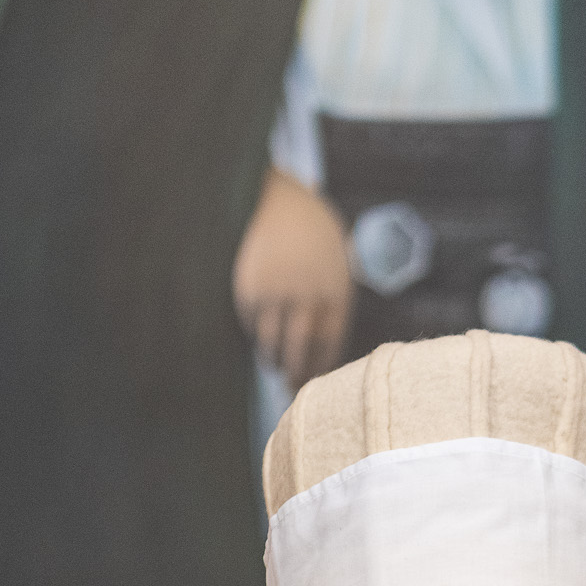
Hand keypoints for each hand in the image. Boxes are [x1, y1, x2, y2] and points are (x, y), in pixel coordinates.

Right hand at [232, 170, 352, 387]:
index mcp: (336, 292)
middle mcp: (308, 295)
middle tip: (291, 383)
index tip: (314, 379)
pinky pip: (252, 326)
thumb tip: (321, 356)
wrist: (279, 201)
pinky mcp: (250, 290)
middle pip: (300, 351)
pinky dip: (255, 336)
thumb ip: (331, 306)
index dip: (320, 367)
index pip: (330, 345)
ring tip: (275, 363)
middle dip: (295, 372)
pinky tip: (259, 337)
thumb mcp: (335, 267)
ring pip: (272, 344)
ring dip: (273, 359)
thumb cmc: (312, 238)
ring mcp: (277, 293)